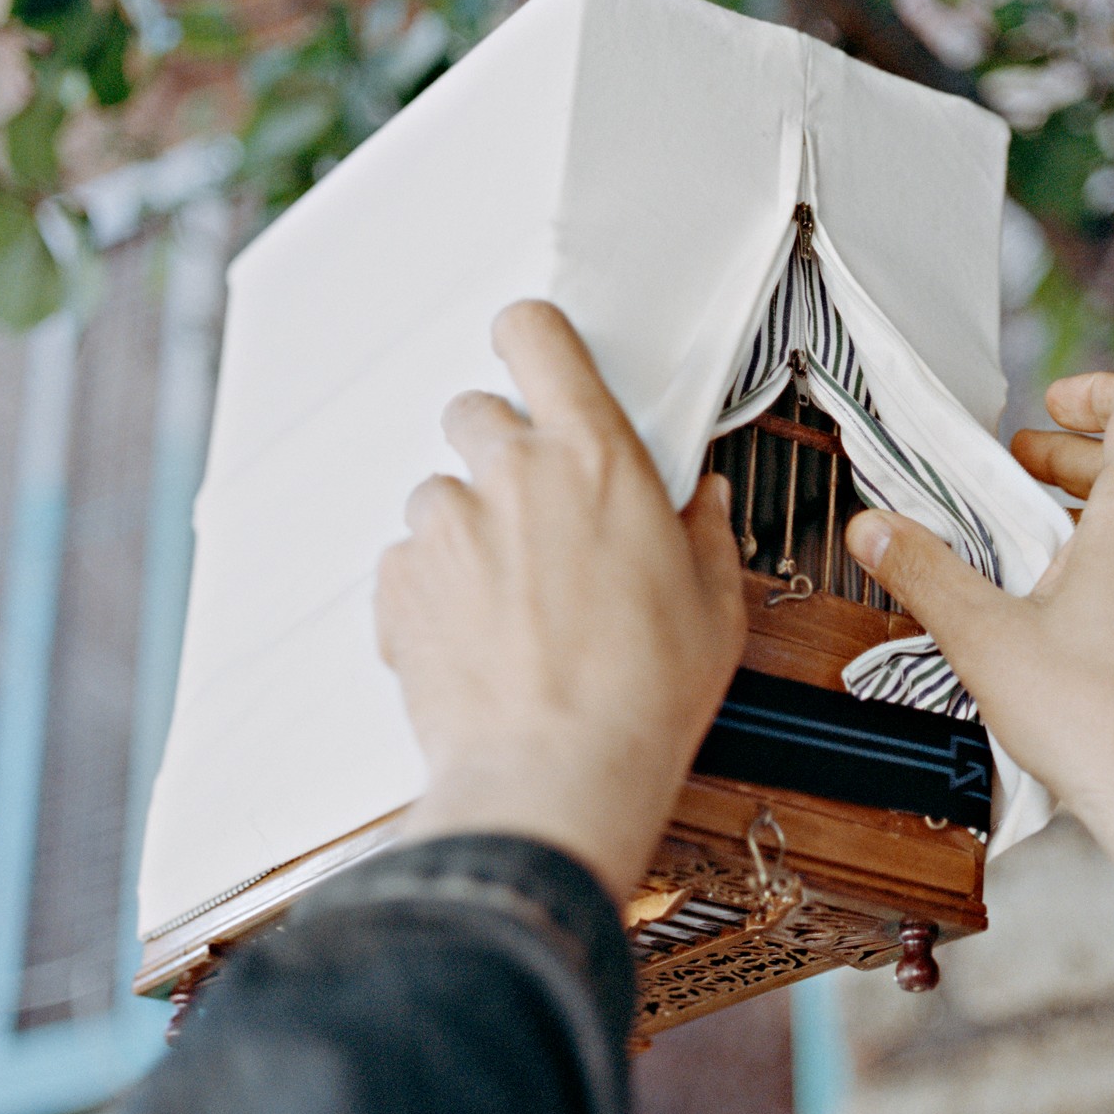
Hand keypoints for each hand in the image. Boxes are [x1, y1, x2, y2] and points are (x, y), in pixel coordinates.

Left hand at [375, 301, 745, 900]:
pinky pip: (407, 561)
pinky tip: (478, 636)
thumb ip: (705, 534)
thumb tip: (702, 504)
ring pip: (439, 491)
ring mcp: (446, 526)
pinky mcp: (399, 582)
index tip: (534, 356)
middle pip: (476, 411)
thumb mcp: (713, 609)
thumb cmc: (641, 698)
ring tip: (510, 598)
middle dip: (501, 451)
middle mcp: (511, 473)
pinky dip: (432, 588)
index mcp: (595, 458)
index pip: (536, 335)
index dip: (530, 337)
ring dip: (467, 526)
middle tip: (535, 513)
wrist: (555, 778)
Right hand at [850, 373, 1113, 1113]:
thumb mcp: (985, 638)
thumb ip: (924, 572)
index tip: (1052, 408)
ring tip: (1035, 561)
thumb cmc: (1100, 724)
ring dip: (1098, 525)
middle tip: (1017, 481)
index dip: (1097, 392)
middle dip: (1071, 465)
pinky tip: (1079, 626)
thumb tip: (874, 529)